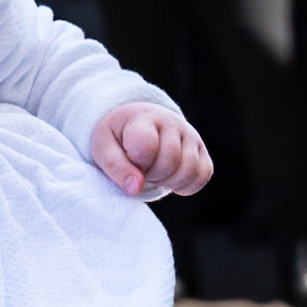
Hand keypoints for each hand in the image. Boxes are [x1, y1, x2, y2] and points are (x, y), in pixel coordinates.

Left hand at [91, 103, 211, 197]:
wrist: (136, 124)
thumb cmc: (117, 138)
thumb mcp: (104, 148)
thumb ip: (115, 167)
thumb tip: (136, 188)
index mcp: (143, 118)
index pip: (147, 145)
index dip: (136, 161)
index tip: (128, 157)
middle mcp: (171, 123)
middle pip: (170, 161)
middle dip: (151, 174)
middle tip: (139, 167)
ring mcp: (190, 136)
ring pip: (189, 171)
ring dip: (168, 182)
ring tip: (153, 172)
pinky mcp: (202, 151)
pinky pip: (202, 176)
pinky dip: (185, 186)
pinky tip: (168, 178)